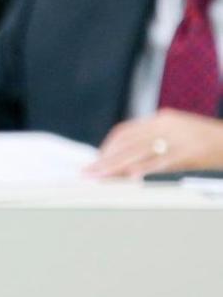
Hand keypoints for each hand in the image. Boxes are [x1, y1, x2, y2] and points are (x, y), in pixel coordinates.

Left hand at [84, 109, 222, 178]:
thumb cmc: (208, 140)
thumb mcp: (179, 132)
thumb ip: (155, 139)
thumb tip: (129, 157)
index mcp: (161, 119)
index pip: (125, 132)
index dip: (108, 147)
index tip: (96, 161)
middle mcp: (166, 125)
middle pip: (127, 143)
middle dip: (105, 159)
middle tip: (88, 172)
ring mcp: (177, 138)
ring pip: (139, 152)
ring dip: (116, 166)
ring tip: (100, 177)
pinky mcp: (189, 152)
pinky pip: (163, 162)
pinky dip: (146, 169)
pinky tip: (132, 177)